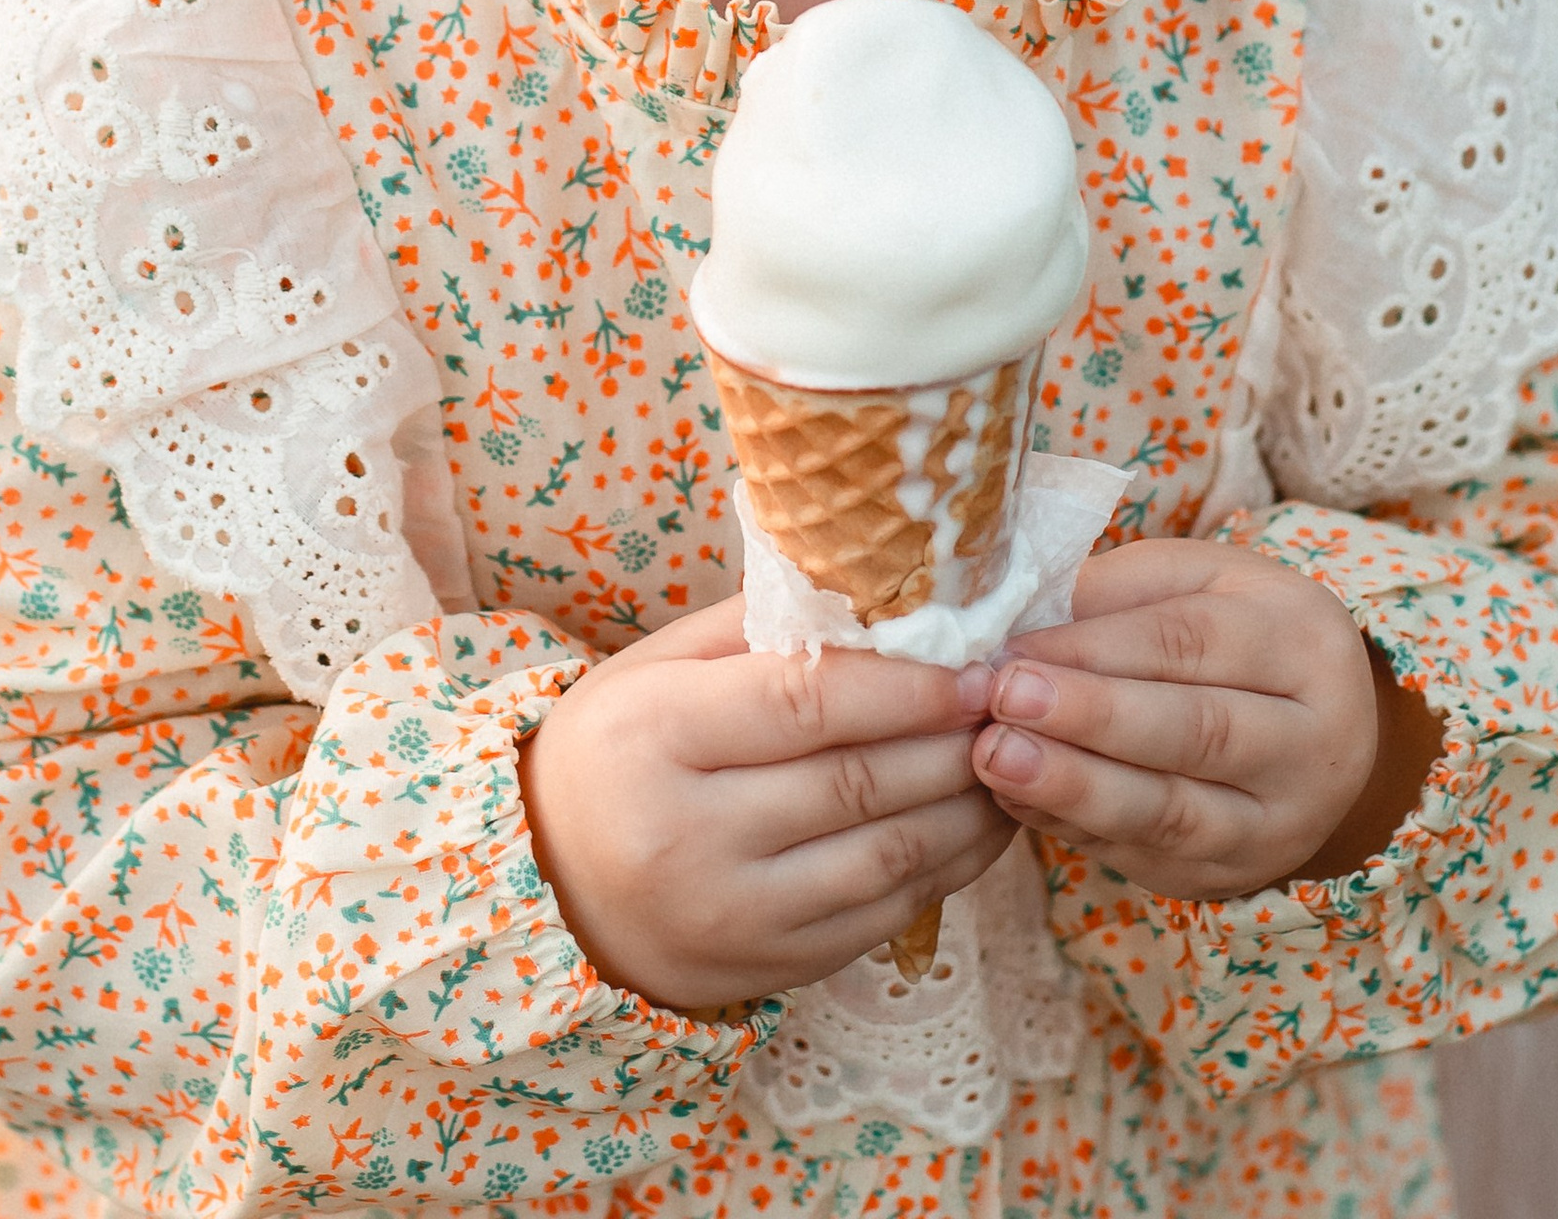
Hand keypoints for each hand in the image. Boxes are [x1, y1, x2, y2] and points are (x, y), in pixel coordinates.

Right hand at [521, 597, 1012, 1012]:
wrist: (544, 889)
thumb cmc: (612, 752)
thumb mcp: (655, 668)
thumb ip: (758, 627)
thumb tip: (875, 589)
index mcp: (655, 736)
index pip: (805, 704)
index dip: (903, 684)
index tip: (973, 660)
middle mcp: (689, 834)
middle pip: (856, 781)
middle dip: (951, 738)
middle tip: (1013, 700)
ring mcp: (731, 914)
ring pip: (884, 856)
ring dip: (967, 806)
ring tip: (1011, 755)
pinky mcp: (766, 969)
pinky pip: (880, 918)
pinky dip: (945, 869)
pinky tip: (978, 824)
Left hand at [965, 539, 1443, 899]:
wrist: (1317, 732)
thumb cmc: (1237, 634)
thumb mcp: (1198, 582)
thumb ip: (1118, 594)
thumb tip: (1020, 622)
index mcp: (1304, 644)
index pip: (1192, 642)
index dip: (1097, 647)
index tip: (1014, 648)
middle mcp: (1311, 744)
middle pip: (1195, 732)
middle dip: (1090, 718)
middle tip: (1002, 701)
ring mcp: (1279, 825)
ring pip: (1174, 814)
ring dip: (1076, 788)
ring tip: (997, 759)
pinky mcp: (1234, 876)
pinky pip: (1147, 858)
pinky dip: (1075, 828)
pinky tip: (1018, 798)